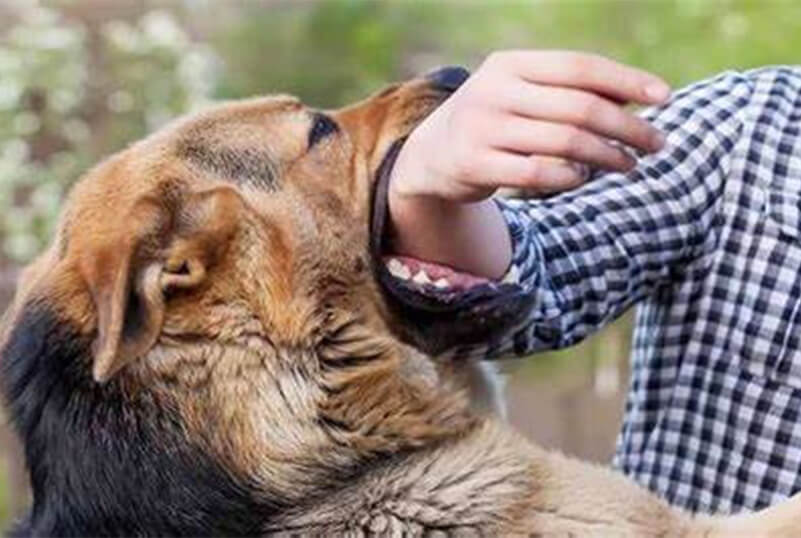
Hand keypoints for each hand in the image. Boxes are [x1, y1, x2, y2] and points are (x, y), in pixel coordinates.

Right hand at [387, 51, 670, 278]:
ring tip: (630, 164)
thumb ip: (567, 91)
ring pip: (565, 142)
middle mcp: (493, 91)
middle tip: (657, 144)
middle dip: (627, 127)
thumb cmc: (493, 120)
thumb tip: (637, 97)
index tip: (664, 98)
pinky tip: (582, 178)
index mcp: (510, 64)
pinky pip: (539, 174)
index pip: (580, 67)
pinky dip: (569, 178)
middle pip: (579, 107)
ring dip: (608, 156)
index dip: (626, 81)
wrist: (430, 155)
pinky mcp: (474, 165)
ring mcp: (481, 128)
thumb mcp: (520, 93)